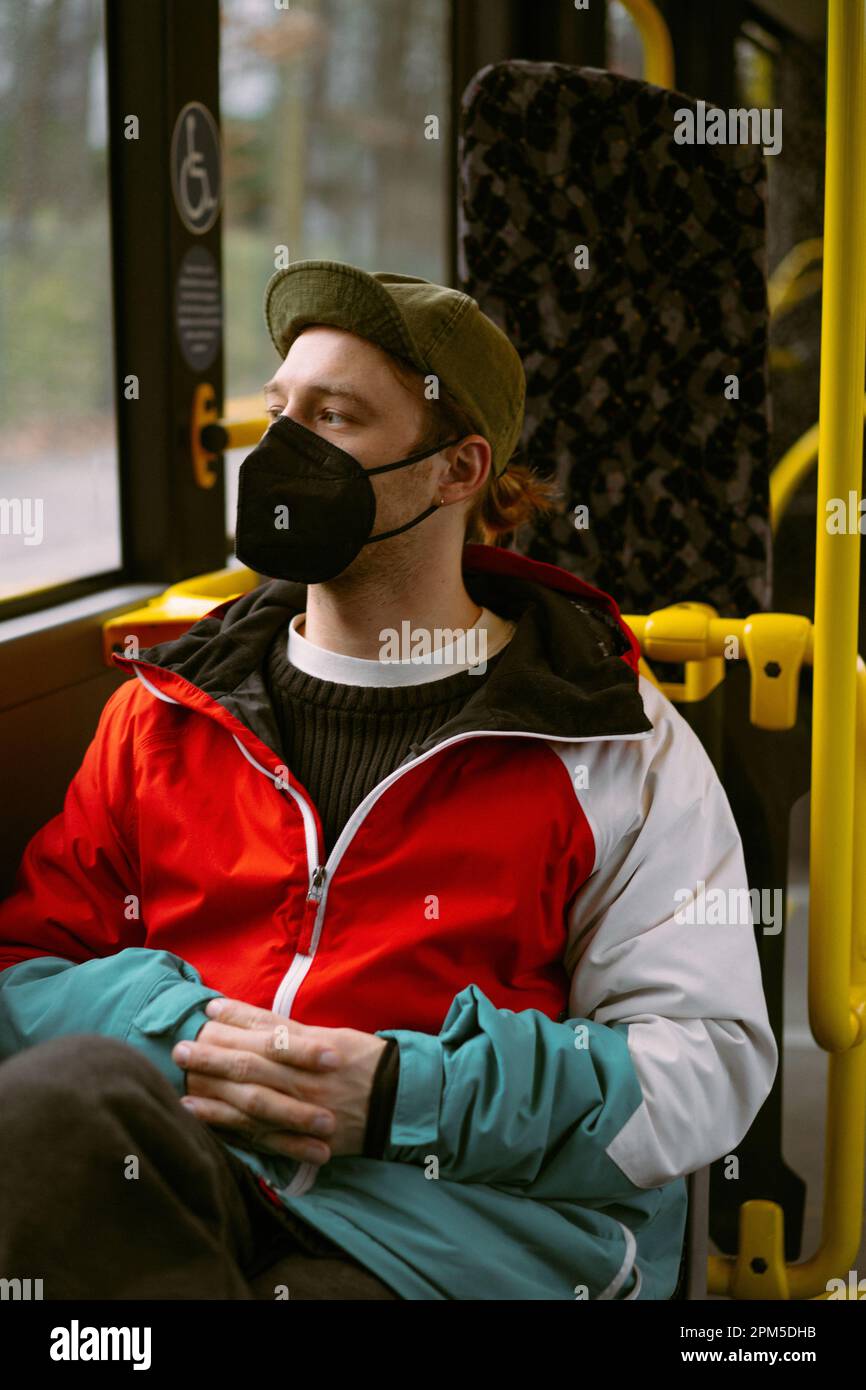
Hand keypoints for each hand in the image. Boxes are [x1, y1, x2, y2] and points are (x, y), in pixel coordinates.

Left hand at [172, 997, 387, 1164]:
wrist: (398, 1103)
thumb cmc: (365, 1062)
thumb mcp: (332, 1036)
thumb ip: (291, 1032)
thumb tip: (249, 1017)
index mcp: (312, 1048)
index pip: (265, 1031)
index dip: (235, 1020)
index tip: (208, 1011)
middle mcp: (302, 1077)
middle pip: (249, 1063)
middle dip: (212, 1054)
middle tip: (180, 1047)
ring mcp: (298, 1109)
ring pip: (248, 1097)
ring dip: (211, 1088)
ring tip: (182, 1080)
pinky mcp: (298, 1135)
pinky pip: (257, 1131)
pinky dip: (227, 1123)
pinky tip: (201, 1115)